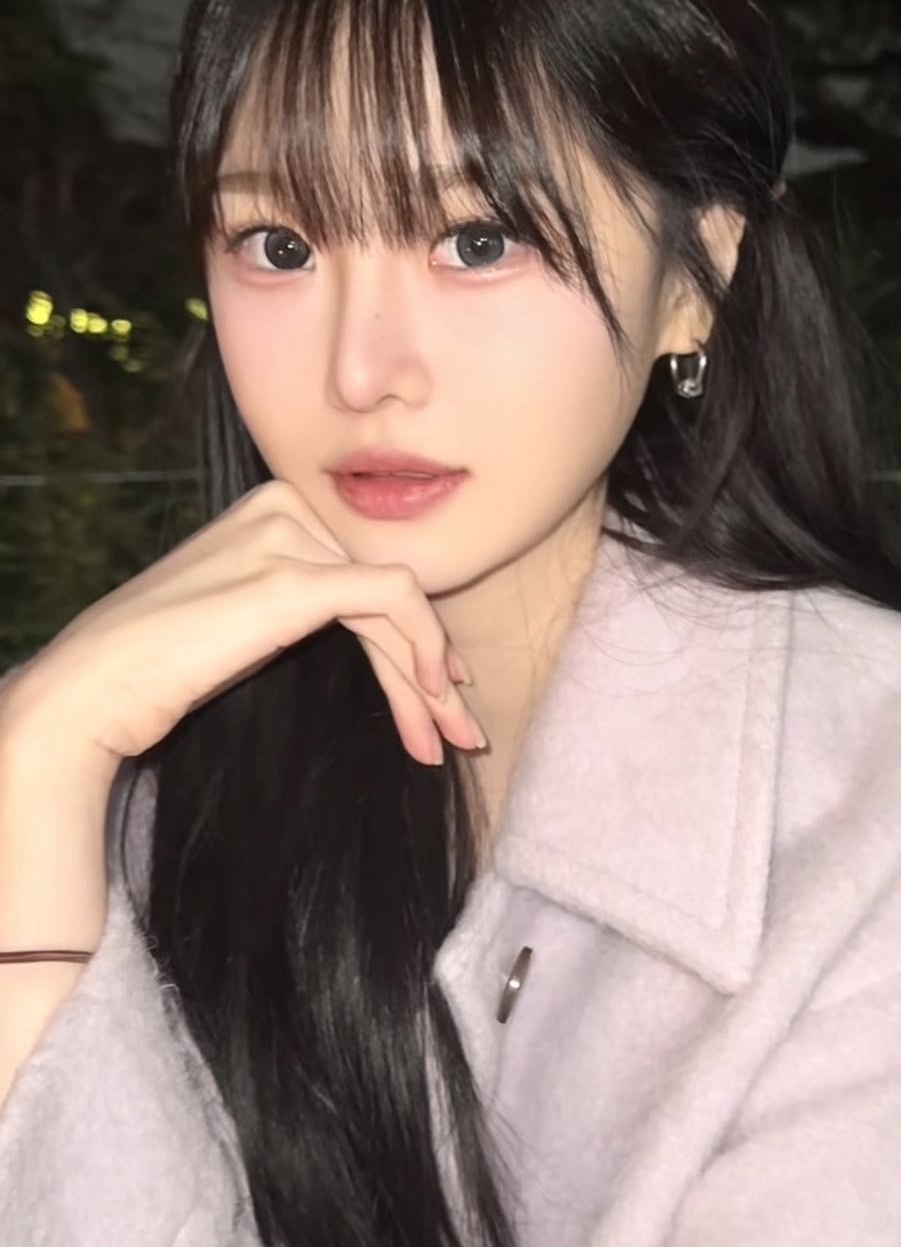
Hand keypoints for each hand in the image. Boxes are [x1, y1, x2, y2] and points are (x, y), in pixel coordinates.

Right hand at [0, 479, 484, 778]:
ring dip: (431, 679)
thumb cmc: (164, 668)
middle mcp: (285, 506)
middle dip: (431, 668)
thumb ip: (309, 605)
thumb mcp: (249, 617)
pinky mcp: (292, 579)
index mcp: (275, 506)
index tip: (439, 694)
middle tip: (461, 733)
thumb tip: (391, 641)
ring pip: (399, 602)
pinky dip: (423, 650)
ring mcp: (288, 537)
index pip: (366, 570)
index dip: (416, 636)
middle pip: (387, 590)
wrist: (94, 689)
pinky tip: (431, 699)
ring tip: (451, 740)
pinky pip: (393, 600)